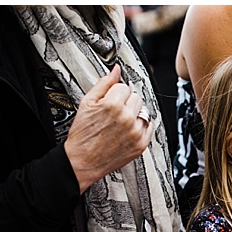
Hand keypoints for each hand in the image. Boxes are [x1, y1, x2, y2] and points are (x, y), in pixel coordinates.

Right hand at [64, 64, 153, 192]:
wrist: (82, 161)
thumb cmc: (83, 134)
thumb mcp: (87, 103)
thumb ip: (103, 84)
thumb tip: (116, 70)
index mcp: (112, 105)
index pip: (124, 87)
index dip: (114, 94)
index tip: (108, 102)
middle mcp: (127, 118)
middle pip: (136, 97)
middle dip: (126, 102)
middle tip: (113, 113)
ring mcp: (136, 132)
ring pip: (144, 111)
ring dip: (134, 114)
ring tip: (120, 122)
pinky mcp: (141, 145)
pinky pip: (149, 126)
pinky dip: (141, 126)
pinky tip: (128, 130)